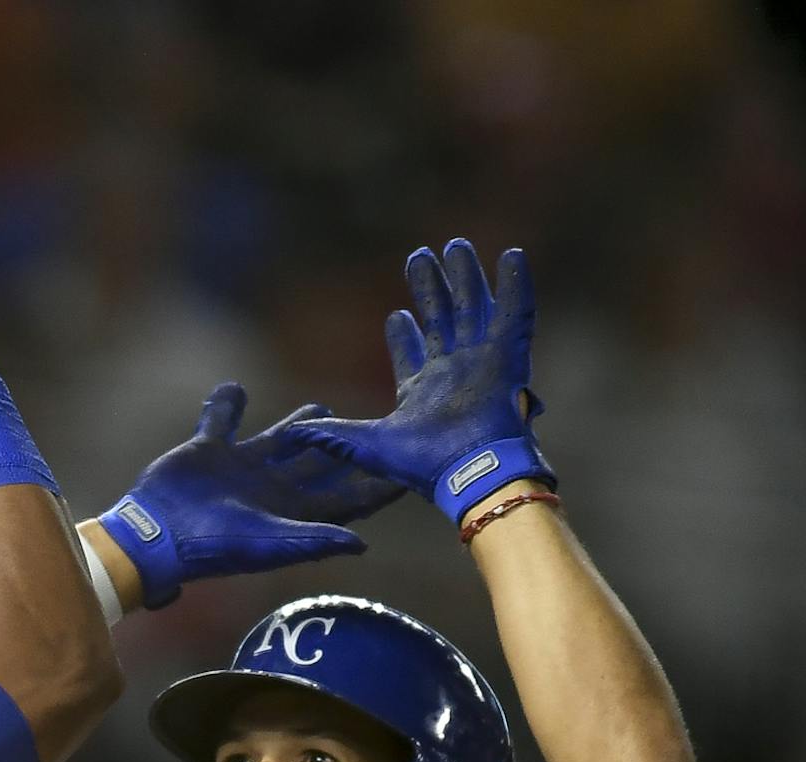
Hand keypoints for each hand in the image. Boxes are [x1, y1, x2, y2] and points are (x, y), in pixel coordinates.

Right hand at [98, 384, 398, 608]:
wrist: (154, 536)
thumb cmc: (211, 545)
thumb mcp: (267, 543)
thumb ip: (313, 539)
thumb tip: (363, 544)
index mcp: (292, 512)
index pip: (346, 498)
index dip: (376, 485)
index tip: (407, 469)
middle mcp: (271, 489)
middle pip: (319, 466)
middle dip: (343, 449)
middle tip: (373, 425)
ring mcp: (239, 468)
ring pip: (279, 440)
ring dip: (300, 425)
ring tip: (321, 405)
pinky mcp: (208, 450)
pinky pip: (222, 420)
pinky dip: (227, 404)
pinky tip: (234, 389)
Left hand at [280, 239, 551, 524]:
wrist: (469, 470)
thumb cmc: (421, 463)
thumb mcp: (365, 444)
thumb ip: (331, 435)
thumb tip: (290, 433)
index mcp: (421, 391)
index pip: (412, 354)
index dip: (404, 335)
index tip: (397, 314)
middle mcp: (452, 372)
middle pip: (441, 319)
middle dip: (431, 289)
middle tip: (419, 257)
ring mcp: (481, 361)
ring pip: (472, 307)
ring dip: (464, 278)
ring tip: (454, 245)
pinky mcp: (509, 354)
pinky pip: (515, 311)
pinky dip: (514, 284)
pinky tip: (511, 255)